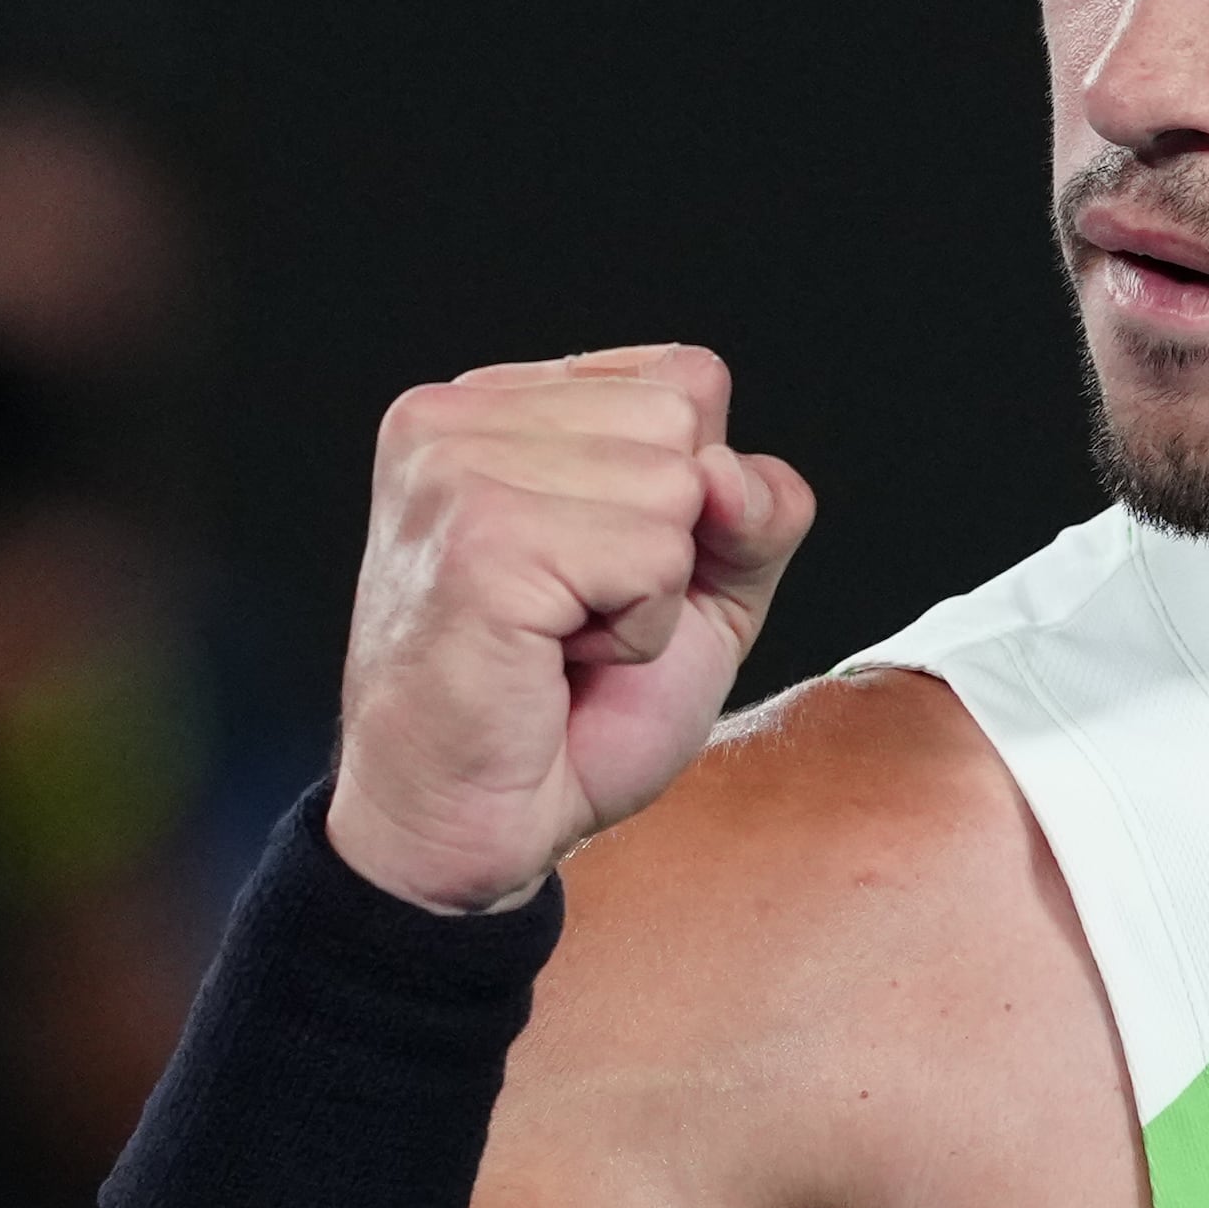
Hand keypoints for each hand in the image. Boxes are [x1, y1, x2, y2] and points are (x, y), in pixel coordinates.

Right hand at [324, 346, 816, 912]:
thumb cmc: (572, 714)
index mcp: (496, 403)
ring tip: (560, 642)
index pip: (687, 378)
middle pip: (686, 422)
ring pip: (678, 488)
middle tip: (577, 620)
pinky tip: (553, 662)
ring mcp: (456, 471)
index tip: (602, 572)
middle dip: (670, 545)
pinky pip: (653, 558)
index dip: (695, 496)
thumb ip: (752, 507)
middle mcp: (457, 418)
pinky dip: (634, 635)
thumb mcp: (700, 589)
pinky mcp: (478, 542)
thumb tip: (728, 470)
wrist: (481, 829)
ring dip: (649, 596)